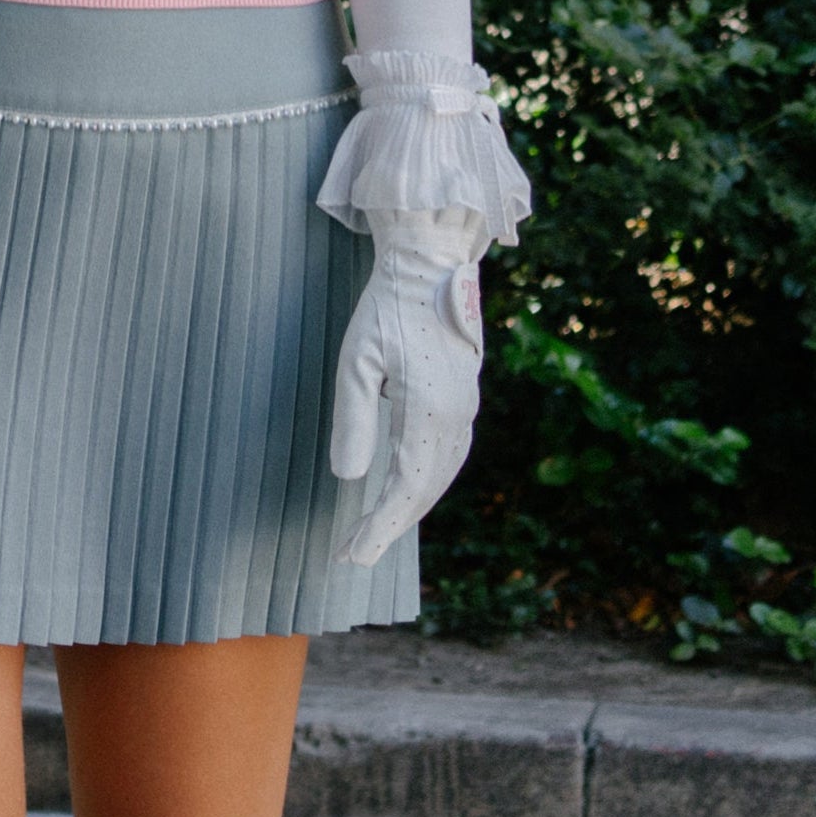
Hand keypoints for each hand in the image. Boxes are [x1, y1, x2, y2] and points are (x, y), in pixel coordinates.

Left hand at [328, 205, 486, 566]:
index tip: (351, 556)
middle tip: (351, 553)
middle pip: (425, 489)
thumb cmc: (387, 305)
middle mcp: (457, 416)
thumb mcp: (356, 360)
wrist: (431, 261)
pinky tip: (406, 486)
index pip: (404, 488)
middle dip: (389, 525)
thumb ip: (354, 420)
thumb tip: (349, 478)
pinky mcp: (465, 395)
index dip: (379, 528)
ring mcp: (466, 406)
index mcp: (431, 413)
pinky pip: (449, 454)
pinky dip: (426, 480)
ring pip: (441, 474)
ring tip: (373, 529)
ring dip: (408, 505)